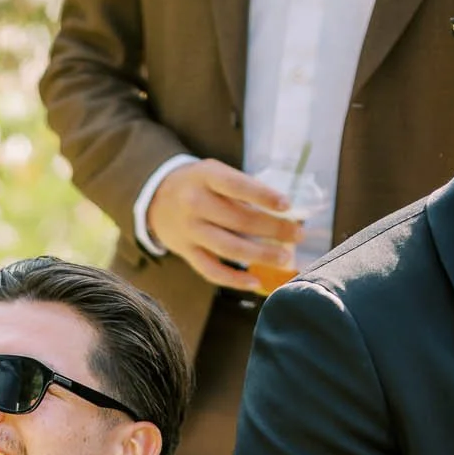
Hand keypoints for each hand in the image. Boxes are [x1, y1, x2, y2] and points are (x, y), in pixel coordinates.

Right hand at [146, 160, 302, 292]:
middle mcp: (194, 203)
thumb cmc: (198, 184)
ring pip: (229, 247)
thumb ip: (241, 189)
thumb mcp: (215, 173)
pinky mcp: (185, 252)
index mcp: (205, 177)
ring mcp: (189, 230)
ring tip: (285, 258)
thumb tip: (283, 212)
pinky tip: (256, 281)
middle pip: (239, 220)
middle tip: (298, 235)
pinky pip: (211, 270)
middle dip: (273, 229)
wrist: (156, 198)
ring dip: (261, 255)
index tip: (287, 206)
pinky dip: (234, 278)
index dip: (263, 196)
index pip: (237, 186)